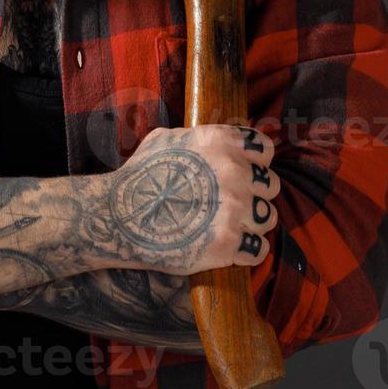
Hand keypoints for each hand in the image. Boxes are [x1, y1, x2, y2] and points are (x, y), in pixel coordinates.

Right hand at [108, 124, 281, 276]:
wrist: (117, 218)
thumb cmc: (139, 177)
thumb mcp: (168, 139)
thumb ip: (202, 137)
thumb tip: (223, 139)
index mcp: (221, 142)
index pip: (265, 151)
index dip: (256, 164)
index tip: (245, 174)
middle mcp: (233, 172)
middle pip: (271, 186)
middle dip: (255, 195)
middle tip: (233, 204)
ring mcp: (233, 209)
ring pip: (269, 217)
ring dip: (253, 223)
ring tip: (230, 226)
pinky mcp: (228, 243)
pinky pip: (259, 249)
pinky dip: (247, 251)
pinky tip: (230, 248)